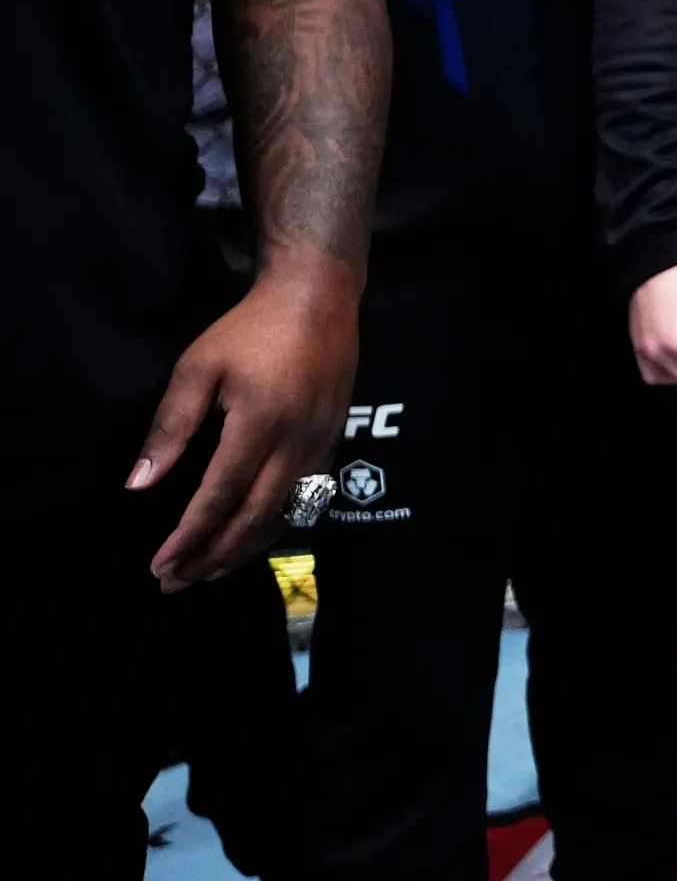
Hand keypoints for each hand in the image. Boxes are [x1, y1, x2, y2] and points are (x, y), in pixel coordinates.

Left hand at [133, 267, 357, 590]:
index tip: (159, 565)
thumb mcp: (198, 368)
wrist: (319, 298)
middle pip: (254, 518)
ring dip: (244, 551)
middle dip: (212, 556)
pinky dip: (275, 527)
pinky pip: (305, 499)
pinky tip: (253, 537)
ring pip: (284, 515)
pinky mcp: (332, 441)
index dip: (188, 537)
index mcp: (258, 424)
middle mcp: (295, 443)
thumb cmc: (250, 329)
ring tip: (209, 573)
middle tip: (175, 582)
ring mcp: (320, 444)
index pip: (218, 498)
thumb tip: (139, 484)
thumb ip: (169, 428)